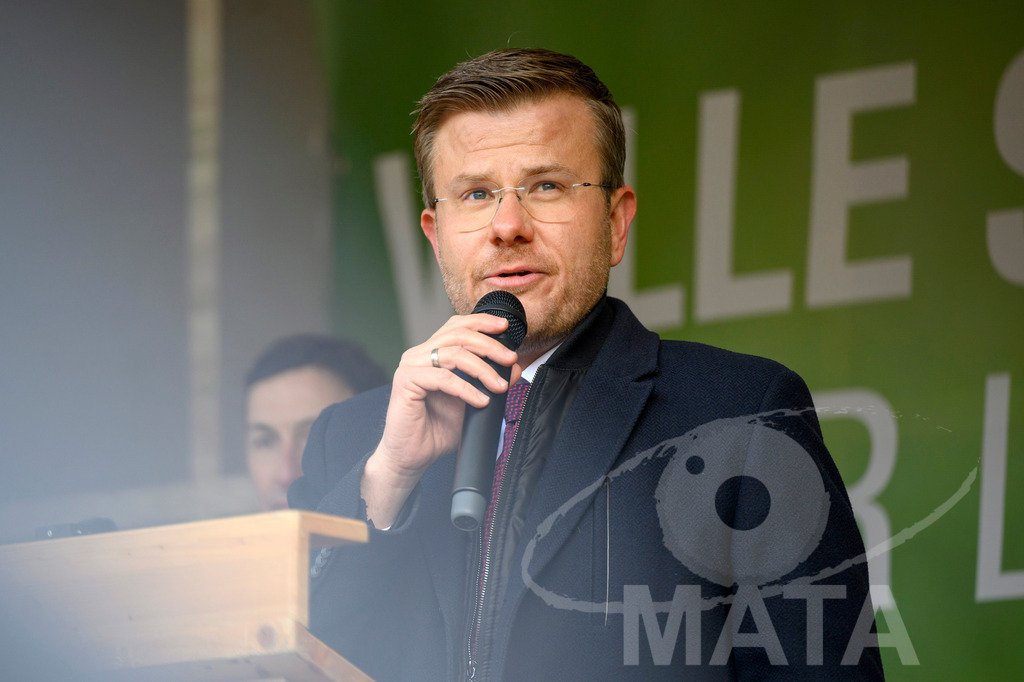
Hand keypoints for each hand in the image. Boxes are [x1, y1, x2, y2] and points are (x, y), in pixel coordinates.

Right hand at [361, 313, 521, 526]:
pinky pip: (443, 378)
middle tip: (509, 360)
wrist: (413, 456)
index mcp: (431, 353)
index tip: (504, 327)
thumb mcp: (472, 401)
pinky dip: (466, 389)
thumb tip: (514, 367)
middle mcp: (419, 355)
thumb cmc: (437, 430)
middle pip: (458, 335)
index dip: (481, 322)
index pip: (456, 326)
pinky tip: (481, 400)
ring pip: (453, 354)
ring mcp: (410, 366)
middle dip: (489, 346)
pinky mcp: (406, 381)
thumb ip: (489, 383)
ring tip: (499, 387)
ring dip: (482, 369)